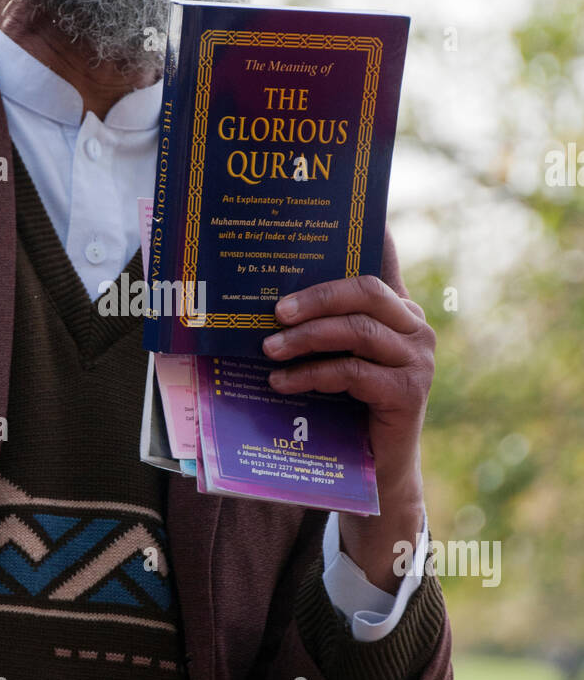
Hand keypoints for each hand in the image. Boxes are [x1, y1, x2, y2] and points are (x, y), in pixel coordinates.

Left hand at [261, 227, 434, 589]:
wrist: (375, 471)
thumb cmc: (344, 410)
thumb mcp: (331, 359)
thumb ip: (317, 328)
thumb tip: (261, 300)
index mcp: (397, 310)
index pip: (383, 260)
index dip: (372, 232)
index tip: (347, 208)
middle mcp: (415, 327)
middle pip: (364, 290)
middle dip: (313, 295)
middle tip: (273, 310)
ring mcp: (417, 359)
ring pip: (357, 330)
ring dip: (306, 337)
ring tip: (269, 349)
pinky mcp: (409, 392)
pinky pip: (354, 372)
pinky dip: (313, 374)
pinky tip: (284, 383)